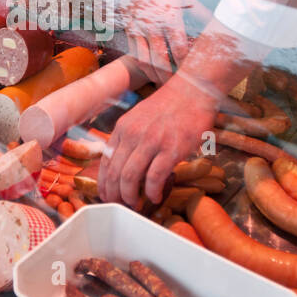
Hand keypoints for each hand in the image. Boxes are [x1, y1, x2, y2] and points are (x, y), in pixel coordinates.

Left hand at [99, 73, 217, 206]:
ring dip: (130, 196)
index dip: (103, 183)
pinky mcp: (172, 149)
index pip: (105, 162)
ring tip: (135, 205)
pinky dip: (152, 191)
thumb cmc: (169, 106)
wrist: (193, 90)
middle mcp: (133, 135)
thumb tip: (123, 164)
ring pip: (130, 177)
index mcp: (123, 128)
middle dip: (114, 194)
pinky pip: (155, 177)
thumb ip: (129, 138)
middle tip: (119, 205)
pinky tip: (154, 197)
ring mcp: (152, 142)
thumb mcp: (139, 118)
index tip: (106, 195)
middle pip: (115, 173)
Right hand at [101, 0, 209, 82]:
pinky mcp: (128, 30)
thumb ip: (200, 13)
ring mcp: (138, 29)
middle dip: (169, 78)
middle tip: (177, 89)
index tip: (193, 77)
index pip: (179, 49)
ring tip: (162, 85)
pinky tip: (150, 71)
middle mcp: (153, 26)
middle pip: (161, 60)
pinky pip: (134, 53)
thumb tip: (217, 23)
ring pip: (144, 60)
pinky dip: (143, 66)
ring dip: (154, 75)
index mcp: (170, 18)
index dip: (186, 66)